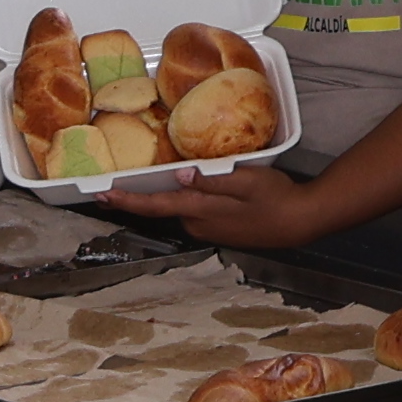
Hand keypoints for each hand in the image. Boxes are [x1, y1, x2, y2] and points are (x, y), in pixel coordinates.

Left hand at [115, 163, 327, 247]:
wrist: (301, 221)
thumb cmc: (276, 198)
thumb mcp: (246, 181)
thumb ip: (212, 179)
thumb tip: (180, 174)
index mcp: (199, 211)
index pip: (154, 205)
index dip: (125, 200)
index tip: (100, 194)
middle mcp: (197, 223)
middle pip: (162, 205)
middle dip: (139, 193)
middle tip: (115, 177)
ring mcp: (208, 227)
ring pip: (178, 206)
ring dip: (162, 194)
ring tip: (144, 175)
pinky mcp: (219, 226)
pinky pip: (193, 209)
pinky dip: (183, 196)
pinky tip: (184, 182)